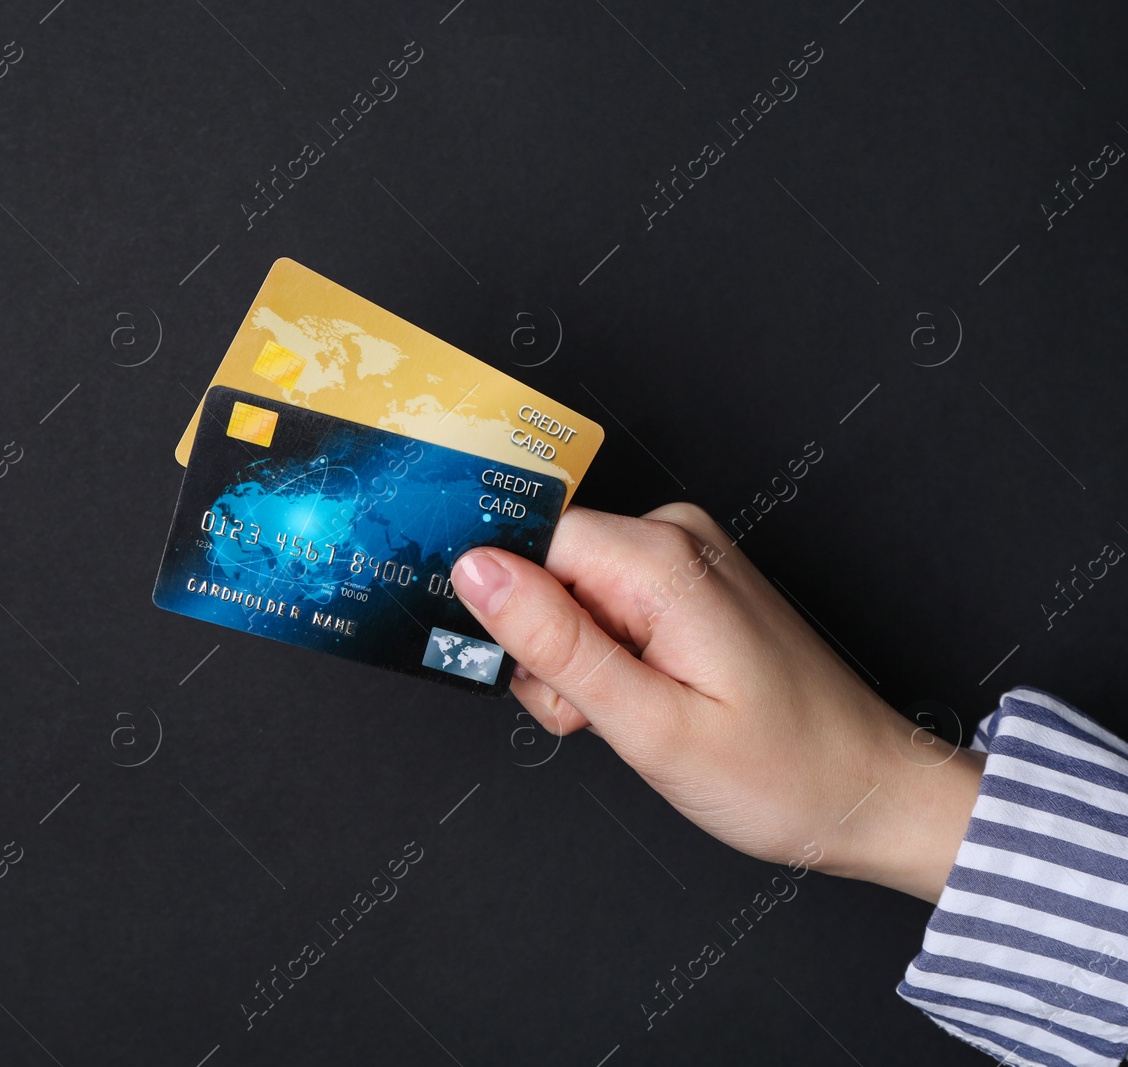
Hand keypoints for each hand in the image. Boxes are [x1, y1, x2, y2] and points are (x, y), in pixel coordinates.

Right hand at [450, 503, 984, 902]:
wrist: (870, 793)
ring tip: (637, 717)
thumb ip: (553, 641)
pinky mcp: (688, 585)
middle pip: (544, 573)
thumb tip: (474, 569)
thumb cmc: (784, 773)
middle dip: (550, 654)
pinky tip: (650, 702)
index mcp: (662, 559)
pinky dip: (608, 663)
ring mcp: (684, 559)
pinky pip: (604, 608)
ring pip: (567, 596)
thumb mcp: (648, 724)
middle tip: (604, 715)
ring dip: (578, 668)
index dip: (516, 619)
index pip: (527, 544)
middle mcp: (673, 538)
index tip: (549, 678)